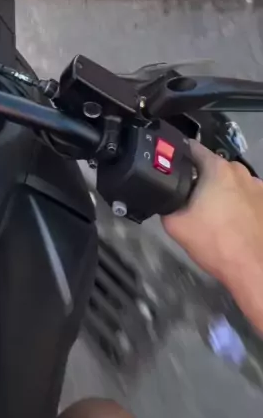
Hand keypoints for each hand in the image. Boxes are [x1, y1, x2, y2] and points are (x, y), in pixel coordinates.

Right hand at [163, 141, 262, 333]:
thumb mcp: (174, 223)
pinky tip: (231, 221)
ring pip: (229, 180)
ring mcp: (257, 185)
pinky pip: (245, 194)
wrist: (253, 270)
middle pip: (211, 165)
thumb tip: (164, 194)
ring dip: (220, 190)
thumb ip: (165, 201)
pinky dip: (237, 201)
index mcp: (217, 167)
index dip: (176, 155)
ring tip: (212, 214)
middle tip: (190, 200)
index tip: (169, 168)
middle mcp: (240, 169)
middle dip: (199, 178)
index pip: (191, 147)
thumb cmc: (214, 242)